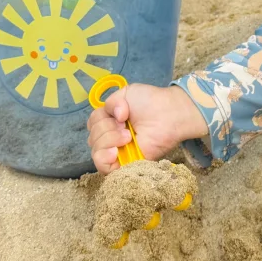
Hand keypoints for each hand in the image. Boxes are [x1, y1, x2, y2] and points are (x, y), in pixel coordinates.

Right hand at [87, 85, 206, 172]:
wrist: (169, 114)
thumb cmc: (150, 102)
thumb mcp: (125, 93)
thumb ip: (110, 102)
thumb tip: (114, 118)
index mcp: (110, 121)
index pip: (92, 124)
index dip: (101, 118)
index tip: (121, 115)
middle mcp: (111, 137)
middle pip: (92, 137)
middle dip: (107, 129)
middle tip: (127, 127)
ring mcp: (118, 152)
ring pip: (95, 150)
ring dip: (109, 140)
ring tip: (128, 136)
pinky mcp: (124, 165)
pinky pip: (102, 167)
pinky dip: (103, 158)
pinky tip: (115, 151)